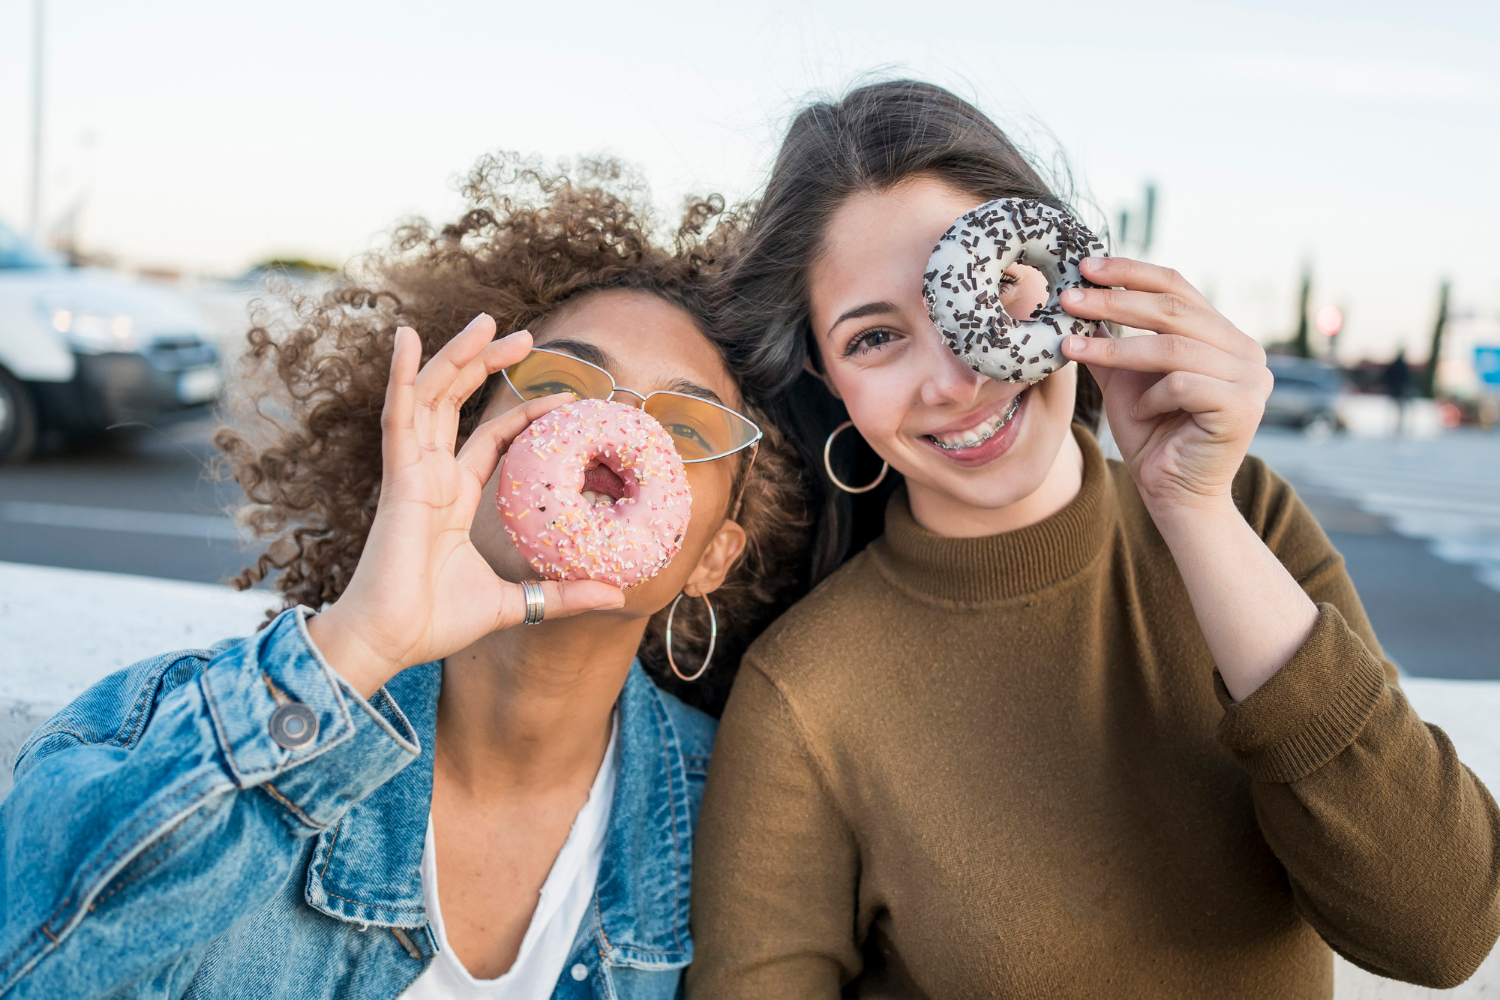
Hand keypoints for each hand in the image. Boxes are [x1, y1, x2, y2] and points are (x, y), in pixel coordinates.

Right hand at [307, 315, 624, 696]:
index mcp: (454, 496)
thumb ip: (562, 595)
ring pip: (434, 397)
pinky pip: (399, 417)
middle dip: (489, 365)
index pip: (493, 439)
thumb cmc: (437, 623)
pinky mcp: (397, 478)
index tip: (567, 400)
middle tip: (526, 335)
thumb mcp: (516, 603)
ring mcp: (412, 472)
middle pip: (460, 403)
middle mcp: (432, 475)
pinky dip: (402, 377)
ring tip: (487, 321)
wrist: (391, 641)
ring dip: (457, 356)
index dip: (525, 415)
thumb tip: (617, 595)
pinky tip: (408, 338)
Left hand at [1059, 257, 1273, 517]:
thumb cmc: (1150, 435)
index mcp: (1222, 336)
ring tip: (1073, 348)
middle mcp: (1246, 350)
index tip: (1086, 267)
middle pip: (1173, 310)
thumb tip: (1082, 297)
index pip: (1177, 287)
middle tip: (1069, 300)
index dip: (1131, 272)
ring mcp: (1251, 378)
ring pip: (1173, 346)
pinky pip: (1183, 384)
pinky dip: (1152, 396)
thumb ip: (1111, 340)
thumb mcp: (1124, 378)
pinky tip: (1139, 412)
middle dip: (1114, 301)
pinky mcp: (1244, 408)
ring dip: (1116, 346)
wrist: (1172, 494)